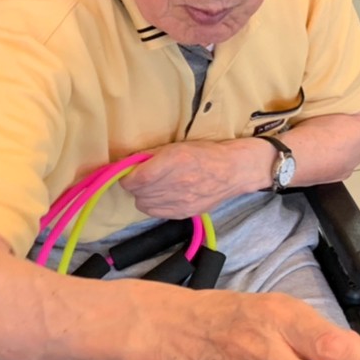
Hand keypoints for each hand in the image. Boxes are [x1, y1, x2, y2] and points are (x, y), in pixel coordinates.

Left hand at [119, 140, 271, 217]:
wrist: (232, 171)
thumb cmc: (204, 153)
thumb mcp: (176, 146)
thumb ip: (151, 155)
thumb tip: (128, 164)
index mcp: (173, 161)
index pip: (137, 178)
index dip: (127, 177)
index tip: (128, 174)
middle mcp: (176, 182)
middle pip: (139, 192)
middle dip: (134, 186)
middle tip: (141, 178)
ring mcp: (181, 201)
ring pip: (144, 205)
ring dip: (143, 196)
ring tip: (152, 187)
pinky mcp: (184, 213)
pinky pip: (155, 213)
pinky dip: (152, 206)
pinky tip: (160, 197)